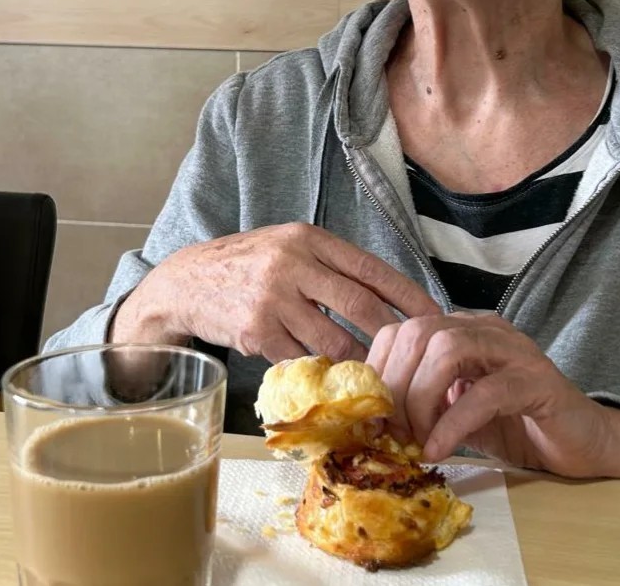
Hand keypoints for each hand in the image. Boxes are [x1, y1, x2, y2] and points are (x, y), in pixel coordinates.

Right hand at [111, 223, 440, 362]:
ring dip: (360, 362)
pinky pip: (301, 359)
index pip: (370, 267)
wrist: (186, 281)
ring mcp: (273, 298)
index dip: (407, 293)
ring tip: (380, 374)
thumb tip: (383, 295)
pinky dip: (320, 372)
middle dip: (393, 333)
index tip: (433, 313)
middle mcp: (293, 263)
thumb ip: (329, 264)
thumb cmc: (248, 263)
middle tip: (417, 353)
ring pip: (333, 339)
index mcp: (309, 239)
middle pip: (359, 304)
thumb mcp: (288, 246)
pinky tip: (333, 380)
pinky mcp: (256, 331)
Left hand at [367, 313, 619, 477]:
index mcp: (462, 330)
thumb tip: (373, 418)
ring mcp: (513, 351)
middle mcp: (485, 330)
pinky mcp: (537, 382)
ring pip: (447, 350)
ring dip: (421, 400)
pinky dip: (453, 423)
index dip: (378, 369)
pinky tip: (440, 450)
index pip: (402, 329)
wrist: (585, 445)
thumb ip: (422, 402)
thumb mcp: (456, 411)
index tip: (371, 416)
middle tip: (392, 432)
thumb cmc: (518, 428)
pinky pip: (485, 392)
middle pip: (419, 333)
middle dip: (395, 385)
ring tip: (418, 440)